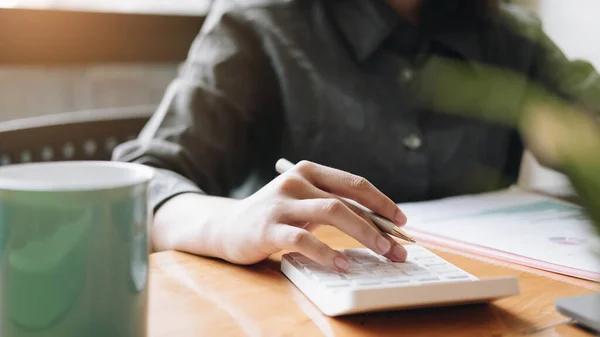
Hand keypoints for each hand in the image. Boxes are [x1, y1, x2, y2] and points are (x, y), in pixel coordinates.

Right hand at [208, 161, 407, 271]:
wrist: (227, 226)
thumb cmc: (275, 215)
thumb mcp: (304, 202)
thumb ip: (333, 205)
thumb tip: (378, 223)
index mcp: (309, 171)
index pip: (354, 183)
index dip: (382, 201)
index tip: (401, 221)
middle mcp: (295, 182)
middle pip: (346, 201)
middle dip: (378, 225)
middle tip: (397, 248)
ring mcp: (281, 204)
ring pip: (331, 214)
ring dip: (362, 235)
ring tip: (380, 253)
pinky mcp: (268, 228)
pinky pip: (304, 239)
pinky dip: (326, 252)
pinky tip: (342, 264)